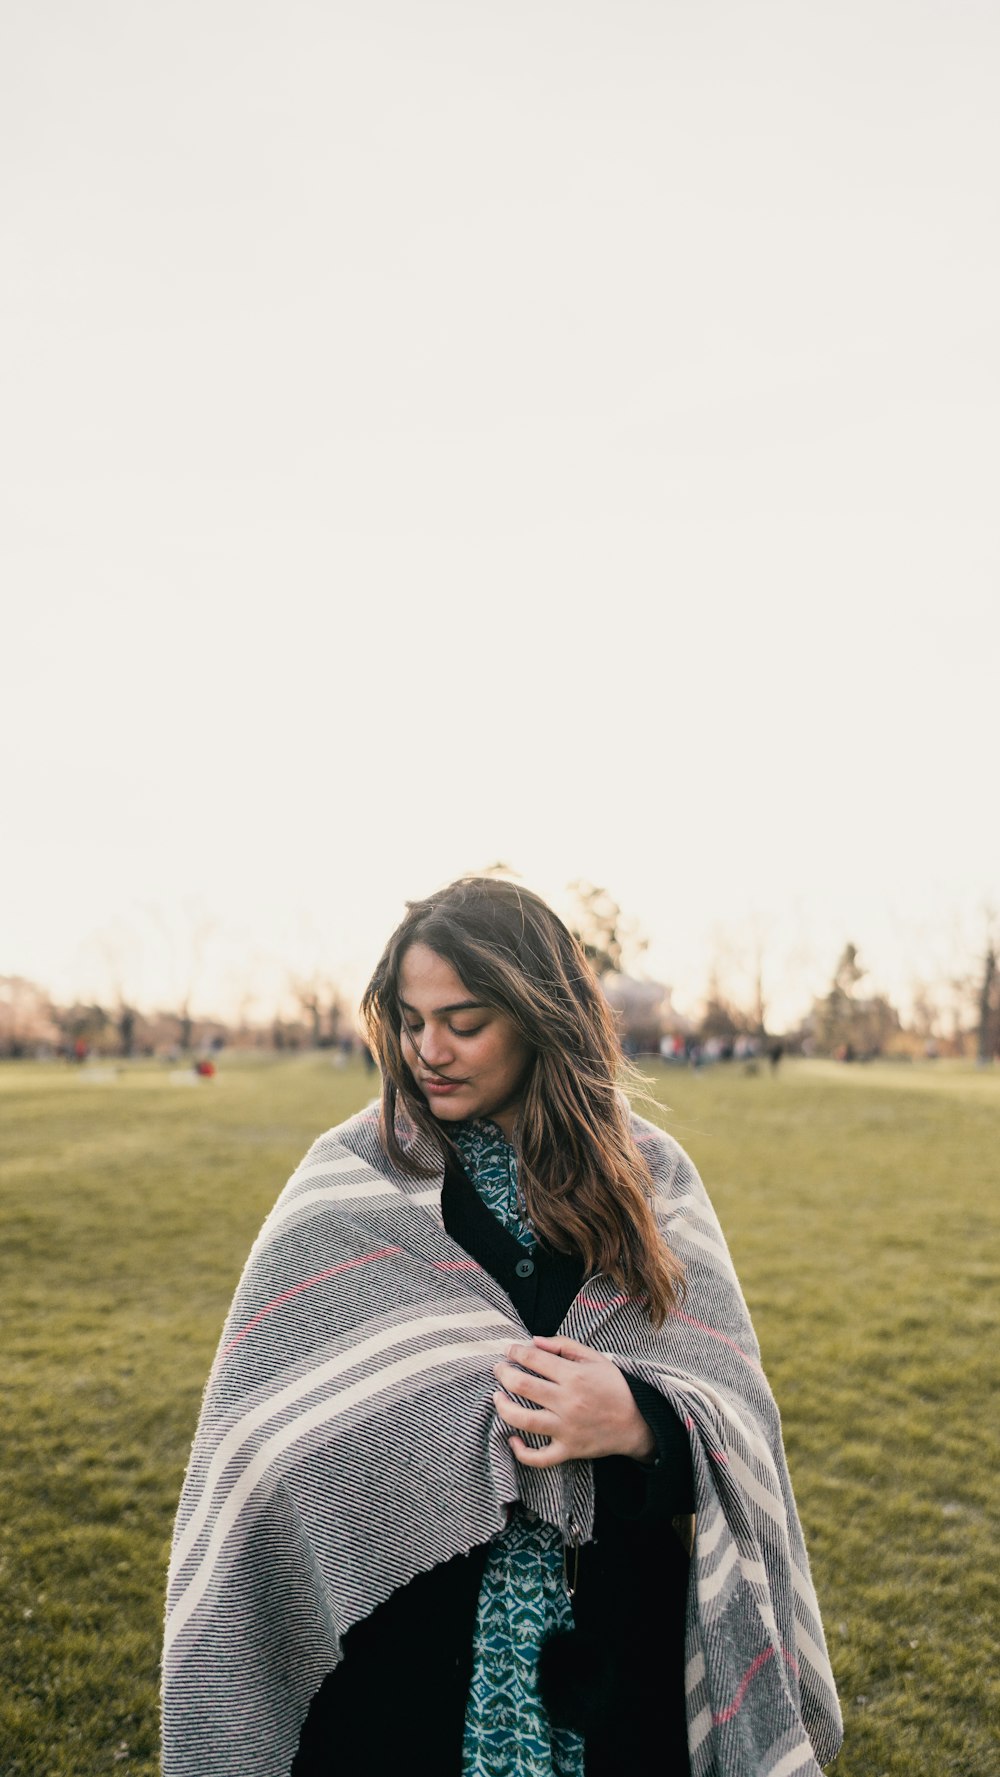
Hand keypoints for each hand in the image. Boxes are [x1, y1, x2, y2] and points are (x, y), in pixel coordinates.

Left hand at [492, 1334, 655, 1468]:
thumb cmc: (614, 1387)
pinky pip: (539, 1457)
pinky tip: (511, 1440)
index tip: (510, 1350)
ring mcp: (566, 1428)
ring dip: (503, 1407)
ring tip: (496, 1397)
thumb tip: (534, 1341)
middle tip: (498, 1369)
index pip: (534, 1360)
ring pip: (524, 1420)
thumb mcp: (595, 1358)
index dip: (516, 1352)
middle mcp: (567, 1402)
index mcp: (574, 1376)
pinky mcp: (568, 1450)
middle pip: (522, 1386)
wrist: (637, 1423)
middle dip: (504, 1373)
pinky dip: (521, 1452)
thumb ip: (564, 1345)